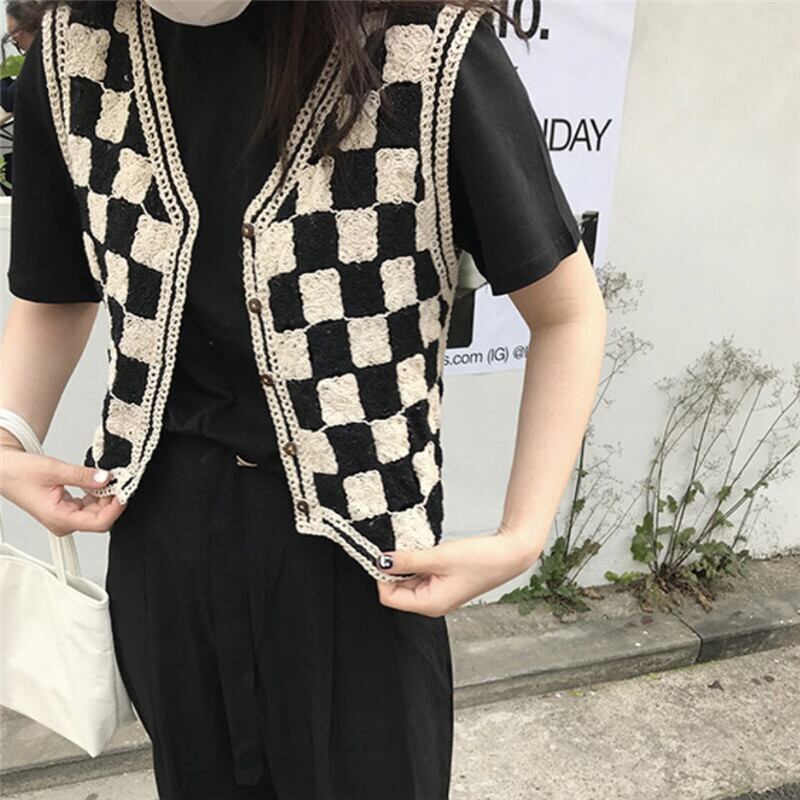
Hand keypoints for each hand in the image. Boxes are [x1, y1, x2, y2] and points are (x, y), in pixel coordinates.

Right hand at [0, 444, 125, 535]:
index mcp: (60, 519)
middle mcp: (64, 522)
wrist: (2, 470)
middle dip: (113, 500)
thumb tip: (106, 478)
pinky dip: (97, 494)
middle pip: (101, 518)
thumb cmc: (19, 472)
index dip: (116, 508)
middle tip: (120, 480)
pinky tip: (97, 481)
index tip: (125, 491)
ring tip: (109, 478)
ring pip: (97, 512)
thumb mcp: (54, 470)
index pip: (99, 523)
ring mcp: (66, 517)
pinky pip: (90, 505)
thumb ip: (82, 475)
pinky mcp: (67, 509)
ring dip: (106, 496)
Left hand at [374, 524, 541, 616]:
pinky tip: (429, 551)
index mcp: (429, 605)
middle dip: (397, 568)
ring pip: (409, 580)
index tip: (384, 554)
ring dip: (409, 563)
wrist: (509, 554)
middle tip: (404, 547)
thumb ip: (407, 560)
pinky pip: (422, 574)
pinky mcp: (444, 583)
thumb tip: (381, 561)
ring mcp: (438, 593)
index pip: (388, 597)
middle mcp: (432, 604)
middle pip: (397, 589)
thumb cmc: (481, 560)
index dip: (382, 576)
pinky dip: (420, 562)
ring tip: (423, 549)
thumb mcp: (438, 557)